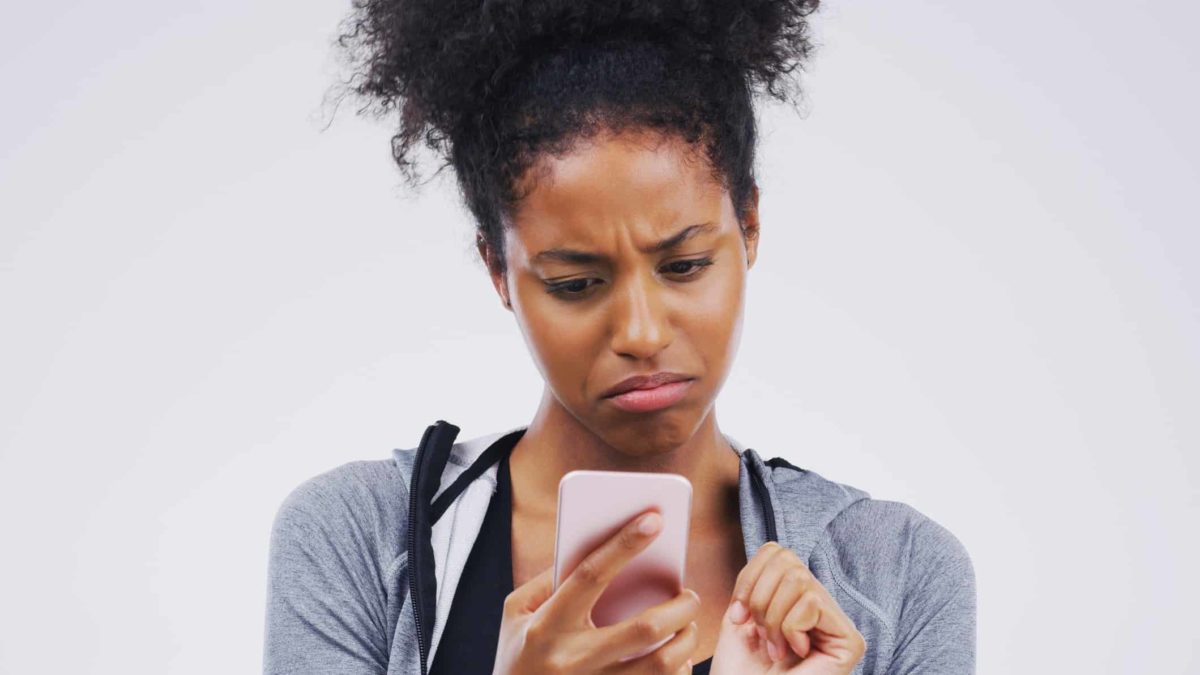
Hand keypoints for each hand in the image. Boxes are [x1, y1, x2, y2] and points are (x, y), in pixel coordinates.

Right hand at [492, 510, 701, 673]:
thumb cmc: (518, 651)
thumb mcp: (517, 612)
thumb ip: (550, 579)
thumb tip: (599, 548)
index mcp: (547, 625)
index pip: (591, 575)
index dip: (623, 544)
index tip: (654, 519)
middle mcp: (572, 659)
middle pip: (643, 629)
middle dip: (679, 607)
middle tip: (690, 594)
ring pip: (660, 664)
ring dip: (687, 641)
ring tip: (688, 624)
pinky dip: (680, 670)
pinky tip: (680, 657)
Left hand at [710, 542, 865, 673]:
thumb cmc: (741, 674)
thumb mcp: (739, 617)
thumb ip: (756, 580)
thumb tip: (773, 550)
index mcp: (795, 598)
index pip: (776, 551)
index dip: (749, 577)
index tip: (740, 616)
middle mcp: (821, 606)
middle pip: (788, 559)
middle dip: (760, 599)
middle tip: (762, 636)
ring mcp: (838, 624)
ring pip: (799, 578)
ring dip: (774, 619)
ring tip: (776, 648)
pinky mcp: (850, 641)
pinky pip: (811, 603)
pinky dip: (790, 629)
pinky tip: (795, 653)